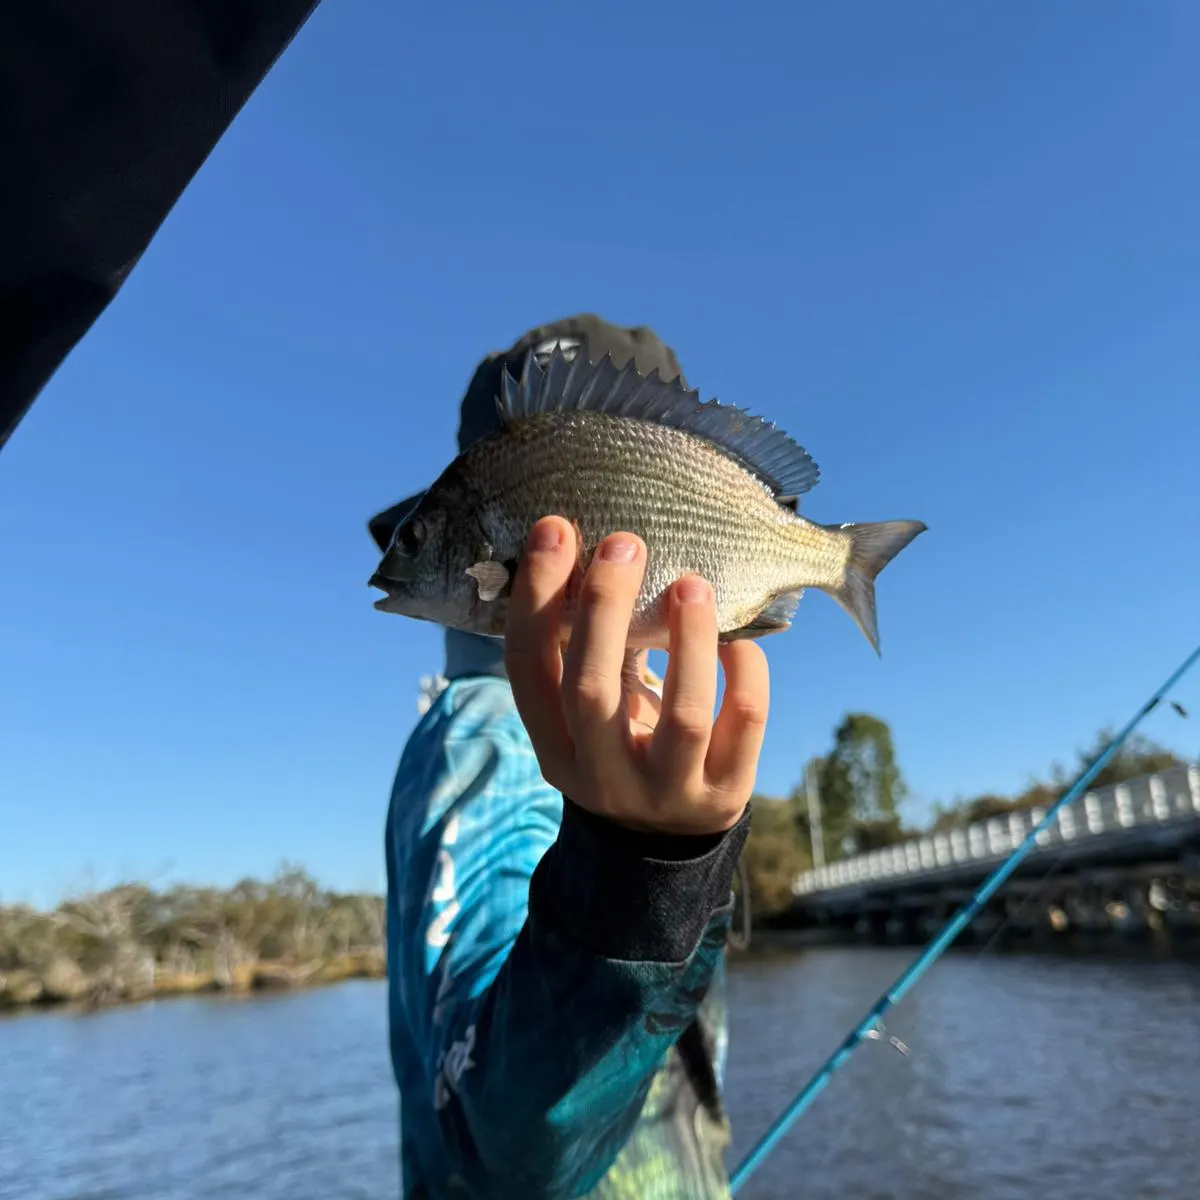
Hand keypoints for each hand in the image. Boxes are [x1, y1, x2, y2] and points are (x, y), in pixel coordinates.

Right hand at [504, 516, 769, 836]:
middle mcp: (600, 776)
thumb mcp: (584, 715)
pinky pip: (744, 722)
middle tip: (624, 543)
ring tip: (692, 583)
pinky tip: (738, 636)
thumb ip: (580, 652)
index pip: (528, 667)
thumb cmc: (617, 747)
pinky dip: (744, 670)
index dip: (536, 595)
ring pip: (682, 715)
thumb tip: (585, 548)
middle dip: (604, 608)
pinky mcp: (724, 793)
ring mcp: (667, 791)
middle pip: (591, 690)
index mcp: (552, 746)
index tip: (556, 529)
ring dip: (688, 639)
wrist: (660, 842)